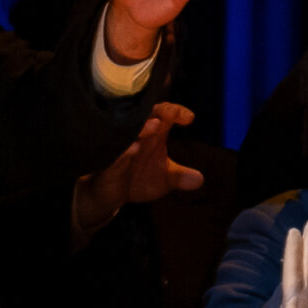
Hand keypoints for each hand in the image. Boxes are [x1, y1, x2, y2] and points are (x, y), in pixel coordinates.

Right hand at [72, 102, 203, 240]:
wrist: (109, 196)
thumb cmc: (137, 179)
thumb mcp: (164, 179)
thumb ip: (181, 177)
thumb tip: (199, 179)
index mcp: (153, 134)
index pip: (165, 113)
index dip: (177, 111)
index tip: (189, 118)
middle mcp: (137, 136)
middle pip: (147, 115)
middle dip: (159, 112)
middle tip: (171, 114)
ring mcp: (122, 148)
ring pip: (130, 132)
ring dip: (143, 128)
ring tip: (156, 125)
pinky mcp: (108, 162)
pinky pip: (115, 153)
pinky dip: (125, 150)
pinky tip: (134, 148)